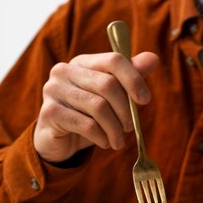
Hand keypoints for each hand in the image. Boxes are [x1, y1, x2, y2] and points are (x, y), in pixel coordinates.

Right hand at [33, 51, 158, 162]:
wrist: (58, 141)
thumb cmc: (86, 116)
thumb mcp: (110, 98)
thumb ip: (129, 78)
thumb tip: (152, 59)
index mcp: (82, 62)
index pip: (113, 60)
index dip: (133, 79)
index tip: (145, 100)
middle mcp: (65, 71)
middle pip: (107, 85)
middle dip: (125, 111)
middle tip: (130, 128)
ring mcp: (54, 90)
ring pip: (98, 107)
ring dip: (114, 129)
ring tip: (118, 141)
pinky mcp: (49, 112)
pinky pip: (86, 125)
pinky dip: (101, 137)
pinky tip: (104, 143)